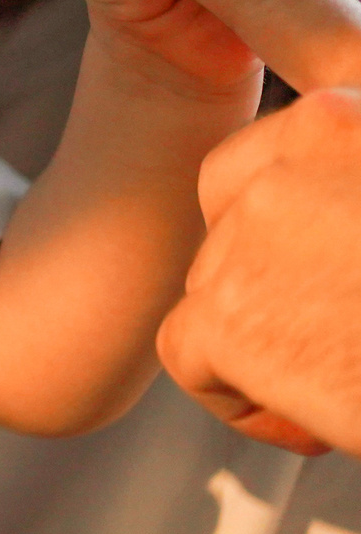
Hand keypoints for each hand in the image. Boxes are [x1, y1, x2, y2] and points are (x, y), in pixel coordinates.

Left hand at [159, 86, 360, 456]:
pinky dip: (240, 399)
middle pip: (234, 209)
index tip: (333, 261)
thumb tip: (304, 213)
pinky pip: (190, 354)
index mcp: (353, 108)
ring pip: (214, 283)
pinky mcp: (230, 312)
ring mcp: (260, 222)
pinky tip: (319, 425)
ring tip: (360, 374)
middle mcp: (304, 139)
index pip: (280, 138)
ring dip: (272, 340)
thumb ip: (347, 173)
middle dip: (278, 274)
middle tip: (356, 327)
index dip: (296, 204)